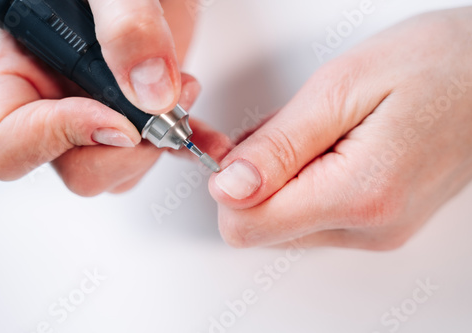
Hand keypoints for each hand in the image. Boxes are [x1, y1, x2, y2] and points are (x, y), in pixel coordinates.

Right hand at [0, 0, 224, 195]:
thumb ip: (126, 26)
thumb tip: (152, 94)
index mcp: (15, 66)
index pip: (9, 144)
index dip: (61, 140)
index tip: (118, 119)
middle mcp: (51, 99)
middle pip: (74, 168)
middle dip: (129, 149)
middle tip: (164, 108)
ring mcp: (93, 111)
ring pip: (116, 170)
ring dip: (159, 146)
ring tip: (185, 93)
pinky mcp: (132, 114)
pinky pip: (151, 155)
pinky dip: (183, 148)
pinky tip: (205, 136)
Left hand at [209, 7, 471, 249]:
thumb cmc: (437, 65)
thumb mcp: (341, 88)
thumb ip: (279, 147)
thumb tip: (228, 188)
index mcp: (358, 195)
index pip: (248, 227)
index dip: (229, 185)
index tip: (242, 148)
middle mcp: (369, 228)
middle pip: (264, 227)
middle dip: (258, 177)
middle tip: (288, 128)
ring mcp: (377, 231)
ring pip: (287, 222)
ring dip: (284, 177)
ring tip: (320, 131)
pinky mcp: (379, 224)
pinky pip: (315, 215)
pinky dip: (307, 181)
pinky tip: (331, 145)